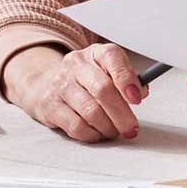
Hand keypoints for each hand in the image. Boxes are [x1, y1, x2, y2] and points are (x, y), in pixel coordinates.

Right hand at [2, 43, 145, 142]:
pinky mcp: (50, 106)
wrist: (44, 85)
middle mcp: (76, 64)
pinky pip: (76, 126)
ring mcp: (61, 84)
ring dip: (108, 127)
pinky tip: (97, 133)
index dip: (127, 79)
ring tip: (114, 131)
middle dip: (122, 114)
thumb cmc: (85, 81)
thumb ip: (127, 80)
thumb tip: (141, 92)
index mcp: (96, 53)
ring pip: (91, 111)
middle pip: (103, 90)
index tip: (137, 99)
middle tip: (131, 128)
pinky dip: (92, 134)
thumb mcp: (107, 71)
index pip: (112, 57)